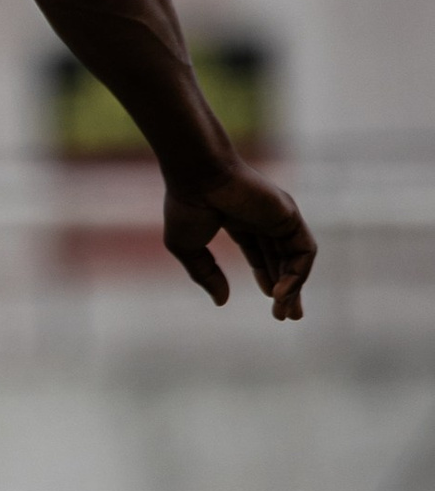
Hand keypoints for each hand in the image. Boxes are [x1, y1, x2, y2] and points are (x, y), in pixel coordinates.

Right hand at [164, 163, 313, 319]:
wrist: (197, 175)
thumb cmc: (186, 204)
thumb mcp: (188, 248)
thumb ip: (206, 274)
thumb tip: (223, 301)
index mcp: (240, 220)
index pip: (261, 253)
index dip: (268, 277)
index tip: (273, 300)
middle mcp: (264, 217)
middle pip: (283, 259)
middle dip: (288, 288)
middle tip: (288, 316)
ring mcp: (279, 216)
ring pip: (296, 258)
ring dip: (294, 287)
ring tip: (283, 311)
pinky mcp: (290, 216)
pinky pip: (303, 252)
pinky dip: (297, 274)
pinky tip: (281, 291)